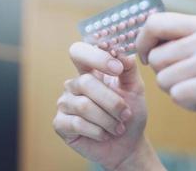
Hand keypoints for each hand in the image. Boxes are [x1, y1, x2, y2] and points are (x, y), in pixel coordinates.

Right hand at [53, 42, 163, 169]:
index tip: (117, 69)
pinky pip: (77, 124)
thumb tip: (120, 53)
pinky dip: (97, 132)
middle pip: (85, 82)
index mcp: (89, 71)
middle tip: (126, 114)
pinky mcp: (60, 123)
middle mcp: (73, 85)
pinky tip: (104, 135)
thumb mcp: (135, 89)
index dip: (96, 57)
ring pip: (84, 105)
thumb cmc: (130, 114)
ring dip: (108, 120)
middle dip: (112, 102)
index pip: (79, 51)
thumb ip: (128, 68)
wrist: (127, 144)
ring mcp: (65, 103)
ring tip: (118, 127)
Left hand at [135, 12, 195, 127]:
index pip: (154, 23)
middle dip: (164, 74)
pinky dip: (187, 104)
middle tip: (188, 79)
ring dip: (176, 90)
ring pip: (162, 79)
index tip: (147, 57)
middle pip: (155, 57)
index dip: (142, 43)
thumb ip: (177, 41)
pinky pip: (176, 95)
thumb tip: (140, 40)